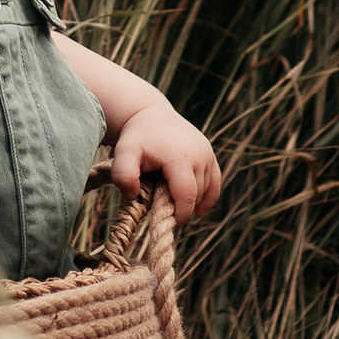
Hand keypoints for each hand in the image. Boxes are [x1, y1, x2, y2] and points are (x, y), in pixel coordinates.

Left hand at [109, 99, 221, 223]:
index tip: (168, 224)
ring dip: (193, 201)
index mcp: (181, 158)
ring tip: (172, 200)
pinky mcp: (210, 153)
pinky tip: (199, 209)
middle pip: (196, 195)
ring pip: (206, 189)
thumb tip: (134, 196)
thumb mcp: (123, 153)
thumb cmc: (136, 137)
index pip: (186, 196)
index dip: (179, 215)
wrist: (149, 114)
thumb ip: (123, 175)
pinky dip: (209, 196)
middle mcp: (200, 155)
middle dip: (183, 208)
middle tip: (164, 210)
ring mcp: (207, 153)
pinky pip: (215, 180)